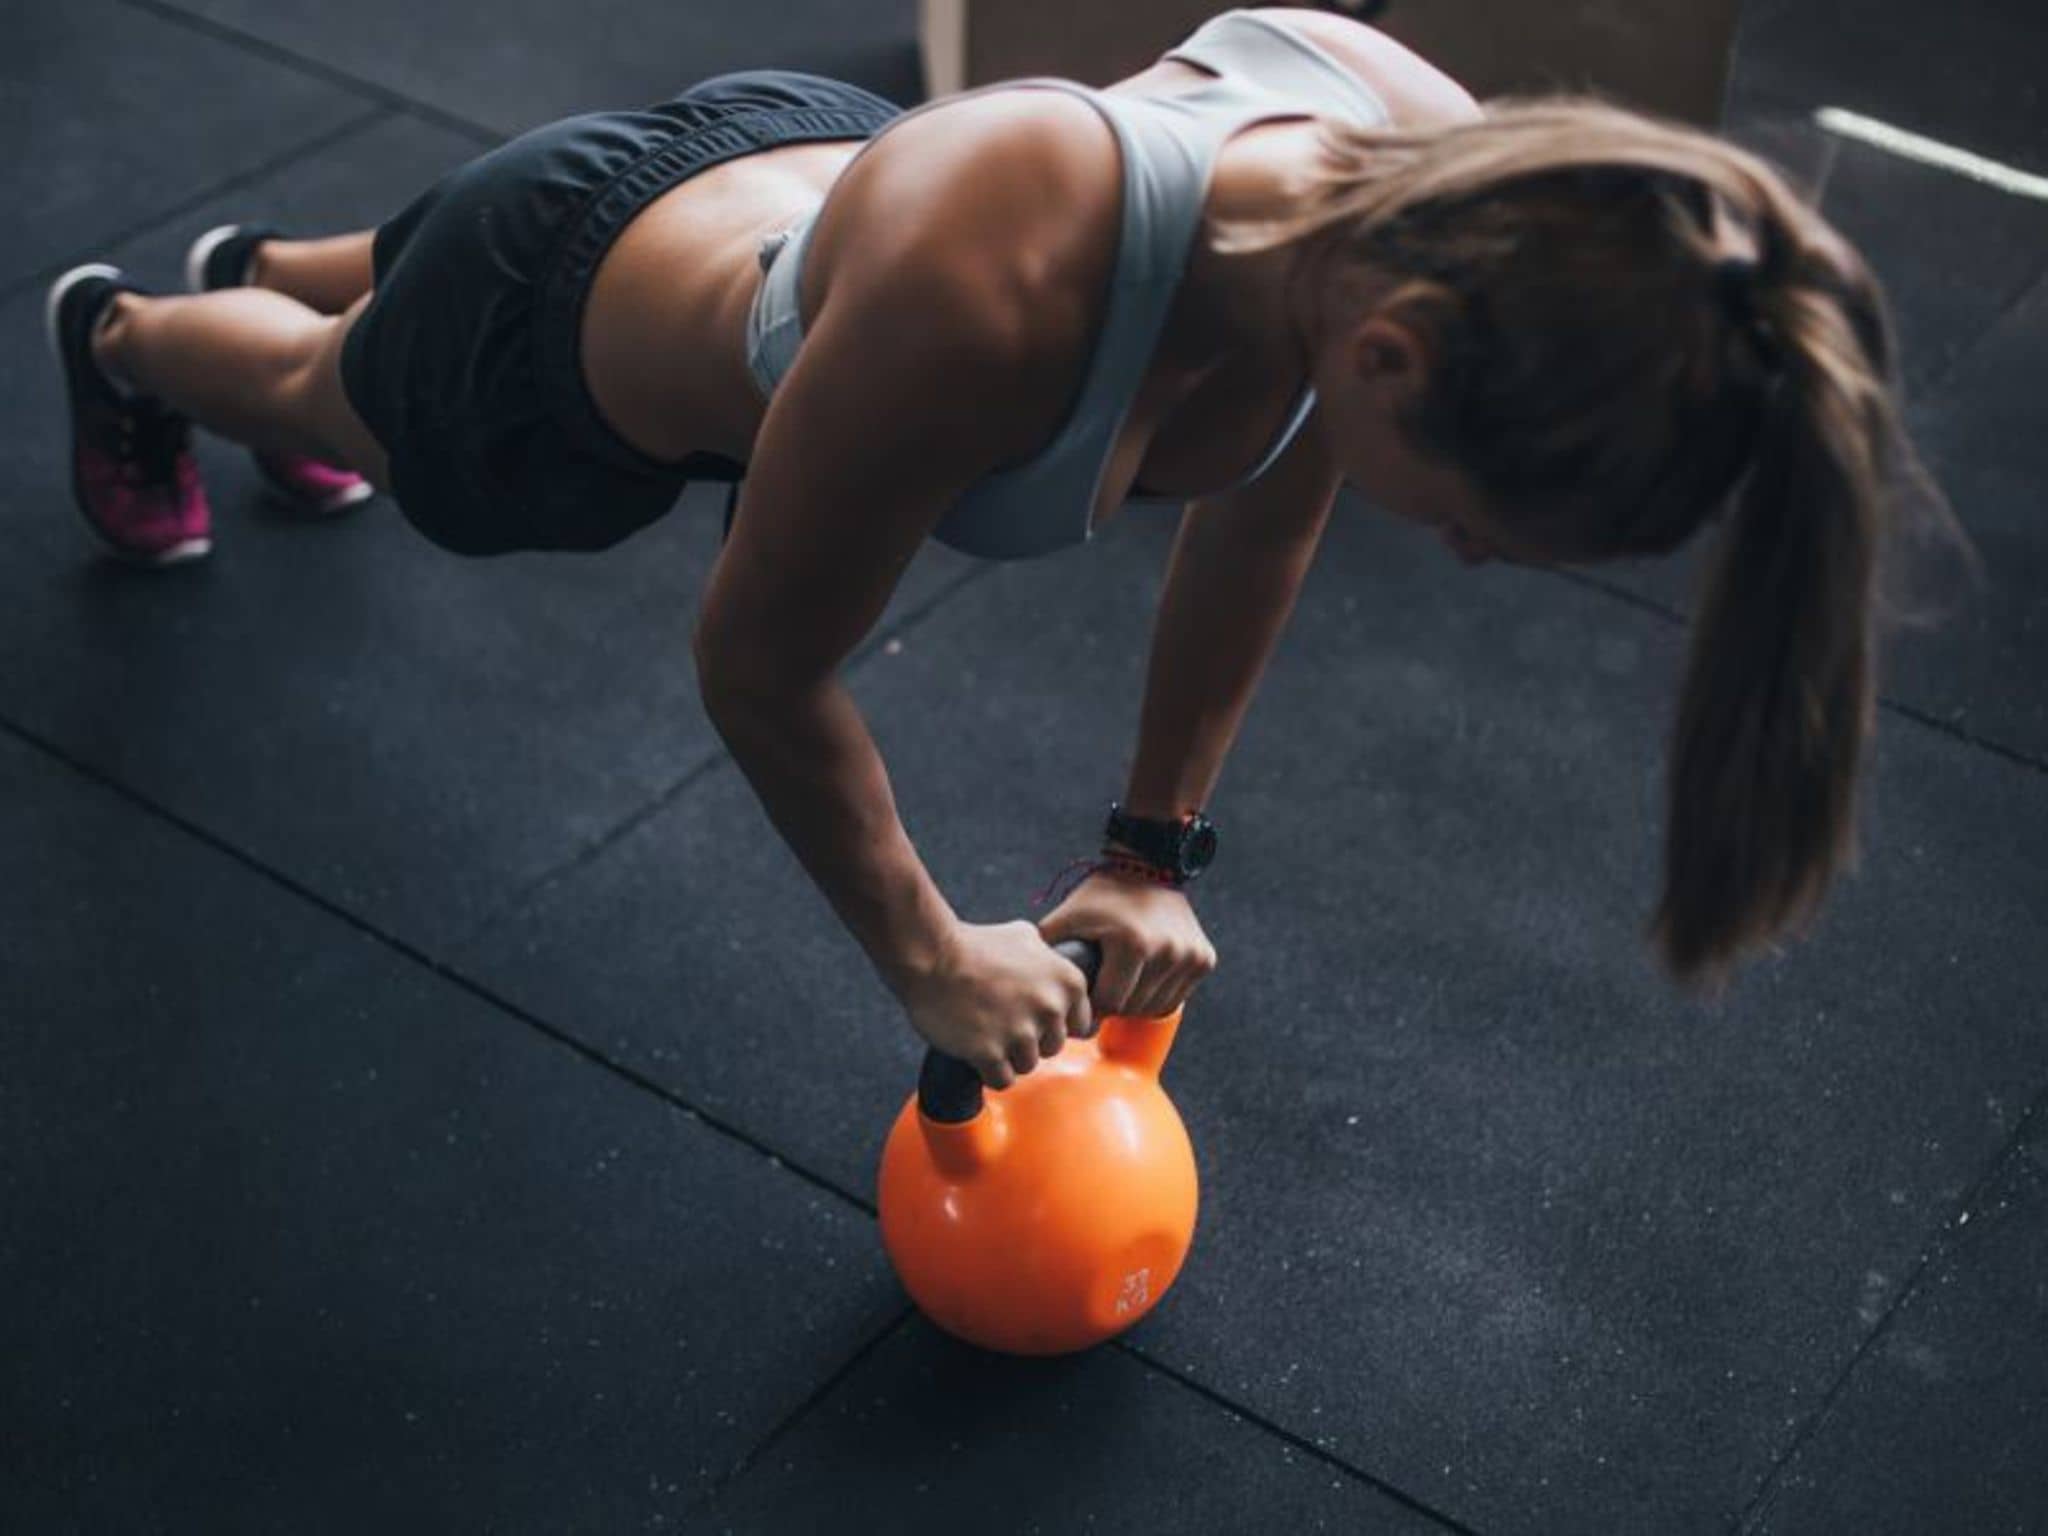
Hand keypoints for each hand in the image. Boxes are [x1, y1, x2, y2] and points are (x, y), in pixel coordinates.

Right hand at [894, 919, 1093, 1089]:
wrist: (930, 955)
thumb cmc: (974, 944)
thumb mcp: (1025, 935)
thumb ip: (1050, 957)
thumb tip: (1057, 965)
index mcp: (1068, 981)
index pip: (1080, 1026)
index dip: (1052, 1024)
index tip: (1030, 1016)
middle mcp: (1051, 1008)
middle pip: (1052, 1048)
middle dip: (1029, 1040)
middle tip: (1000, 1020)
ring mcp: (1021, 1032)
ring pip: (1027, 1066)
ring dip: (1006, 1055)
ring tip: (984, 1030)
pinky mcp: (990, 1053)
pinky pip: (1001, 1080)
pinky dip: (988, 1070)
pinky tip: (974, 1047)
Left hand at [1037, 869, 1216, 1018]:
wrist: (1149, 865)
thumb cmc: (1101, 896)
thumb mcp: (1067, 917)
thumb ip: (1046, 951)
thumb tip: (1028, 987)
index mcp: (1132, 944)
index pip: (1109, 1003)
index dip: (1092, 1004)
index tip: (1084, 996)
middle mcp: (1167, 952)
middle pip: (1133, 1007)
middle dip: (1114, 1004)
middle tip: (1102, 986)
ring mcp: (1190, 956)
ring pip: (1156, 1007)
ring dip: (1136, 1002)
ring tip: (1121, 981)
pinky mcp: (1204, 958)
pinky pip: (1176, 997)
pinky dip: (1158, 994)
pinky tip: (1144, 977)